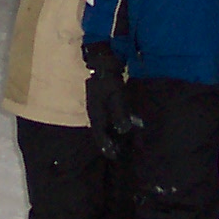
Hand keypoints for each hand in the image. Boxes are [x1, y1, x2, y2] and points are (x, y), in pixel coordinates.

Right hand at [83, 42, 140, 159]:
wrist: (102, 62)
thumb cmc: (109, 80)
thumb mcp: (116, 96)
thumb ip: (120, 113)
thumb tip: (124, 130)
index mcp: (96, 113)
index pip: (99, 134)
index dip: (106, 146)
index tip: (113, 156)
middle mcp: (95, 112)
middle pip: (100, 132)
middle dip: (108, 143)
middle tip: (116, 154)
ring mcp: (97, 106)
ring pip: (103, 125)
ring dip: (110, 135)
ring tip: (118, 145)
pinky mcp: (102, 101)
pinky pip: (106, 117)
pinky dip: (112, 124)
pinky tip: (120, 126)